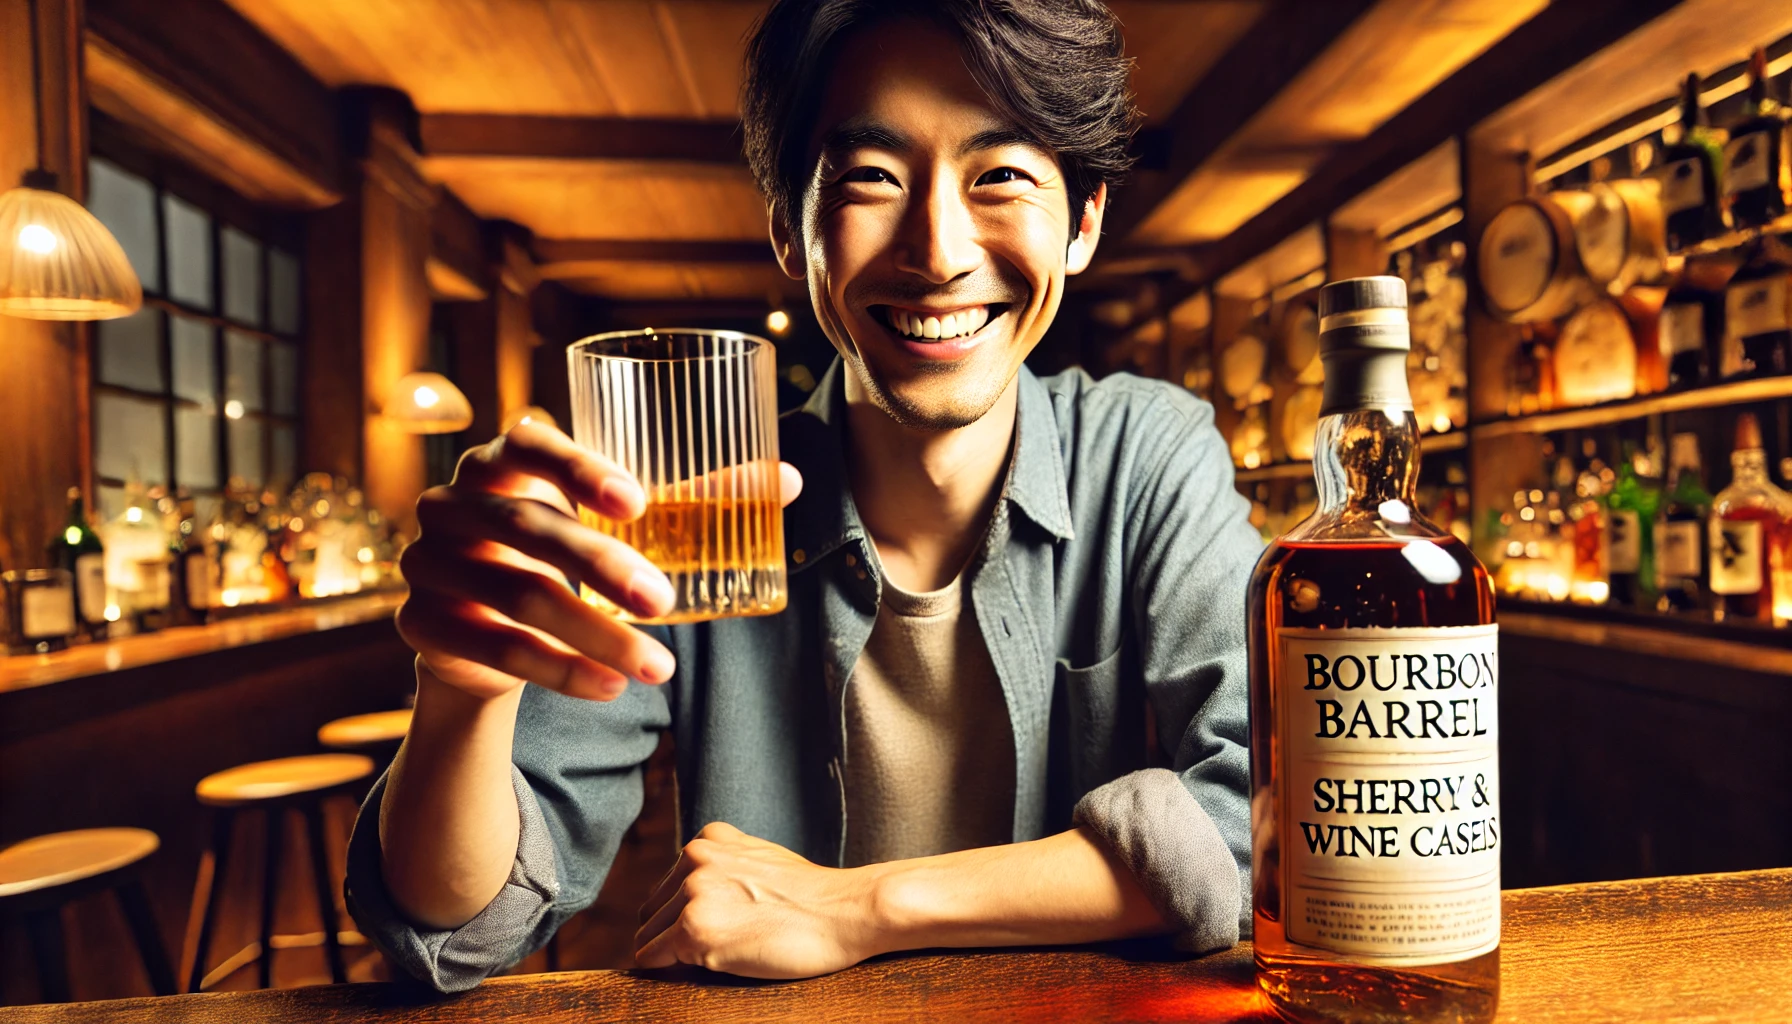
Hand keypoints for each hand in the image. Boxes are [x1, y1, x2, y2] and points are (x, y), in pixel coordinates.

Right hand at [396, 421, 801, 702]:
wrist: (479, 632)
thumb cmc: (559, 556)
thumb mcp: (611, 528)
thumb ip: (688, 503)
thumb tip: (787, 479)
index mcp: (498, 462)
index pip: (526, 441)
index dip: (577, 465)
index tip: (639, 501)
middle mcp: (452, 504)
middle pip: (527, 527)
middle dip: (602, 566)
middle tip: (666, 600)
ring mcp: (428, 563)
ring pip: (517, 597)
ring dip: (594, 635)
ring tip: (659, 666)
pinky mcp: (421, 624)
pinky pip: (494, 647)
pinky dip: (559, 671)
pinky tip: (610, 687)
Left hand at [634, 822, 885, 977]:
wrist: (844, 912)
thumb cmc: (812, 896)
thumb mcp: (760, 859)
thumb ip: (723, 866)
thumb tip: (689, 897)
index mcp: (710, 838)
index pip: (669, 885)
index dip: (681, 913)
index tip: (708, 929)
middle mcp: (694, 859)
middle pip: (654, 911)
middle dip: (671, 934)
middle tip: (711, 950)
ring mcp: (692, 894)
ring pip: (649, 936)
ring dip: (673, 954)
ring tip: (717, 959)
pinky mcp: (693, 930)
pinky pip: (651, 959)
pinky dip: (664, 971)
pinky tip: (700, 969)